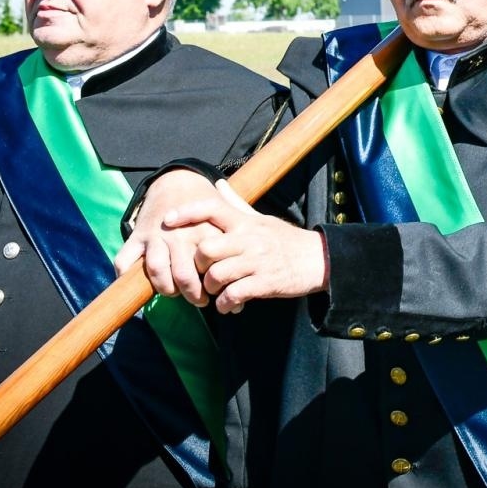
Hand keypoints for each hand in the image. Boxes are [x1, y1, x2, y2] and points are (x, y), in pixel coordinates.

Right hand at [114, 169, 224, 305]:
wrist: (178, 182)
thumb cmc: (206, 215)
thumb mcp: (224, 229)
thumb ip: (230, 266)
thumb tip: (239, 309)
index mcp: (204, 233)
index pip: (209, 270)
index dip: (213, 289)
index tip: (217, 295)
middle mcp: (180, 235)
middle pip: (182, 276)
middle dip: (191, 295)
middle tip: (199, 300)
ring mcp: (156, 236)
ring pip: (156, 270)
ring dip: (164, 288)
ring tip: (173, 291)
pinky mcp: (138, 236)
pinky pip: (125, 259)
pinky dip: (125, 275)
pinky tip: (135, 285)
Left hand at [166, 181, 328, 313]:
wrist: (319, 260)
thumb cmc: (285, 240)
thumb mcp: (261, 218)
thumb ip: (236, 203)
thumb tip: (218, 183)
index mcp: (246, 222)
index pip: (211, 209)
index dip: (186, 213)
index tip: (167, 220)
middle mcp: (250, 239)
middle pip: (206, 249)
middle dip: (198, 266)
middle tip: (202, 273)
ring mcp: (257, 261)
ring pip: (217, 275)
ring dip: (210, 289)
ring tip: (214, 292)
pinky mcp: (265, 283)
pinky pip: (234, 295)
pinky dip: (224, 304)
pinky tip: (227, 304)